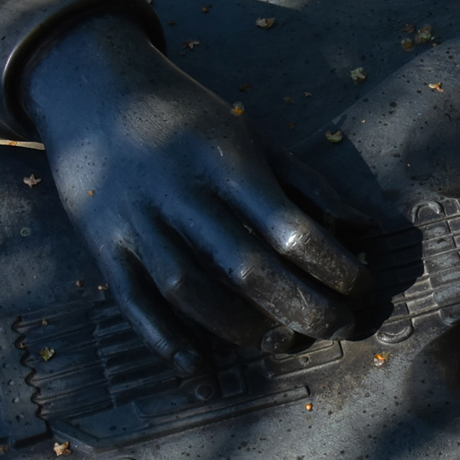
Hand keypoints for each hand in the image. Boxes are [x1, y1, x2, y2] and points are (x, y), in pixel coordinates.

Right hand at [20, 12, 369, 371]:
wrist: (93, 91)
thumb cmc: (188, 123)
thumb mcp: (251, 139)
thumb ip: (306, 184)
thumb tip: (366, 228)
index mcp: (226, 163)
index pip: (290, 228)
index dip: (334, 266)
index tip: (362, 287)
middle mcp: (181, 194)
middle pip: (246, 267)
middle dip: (301, 308)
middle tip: (338, 327)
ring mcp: (137, 221)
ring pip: (190, 290)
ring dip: (241, 328)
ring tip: (281, 342)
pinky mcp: (102, 244)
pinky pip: (133, 301)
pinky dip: (164, 339)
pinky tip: (199, 368)